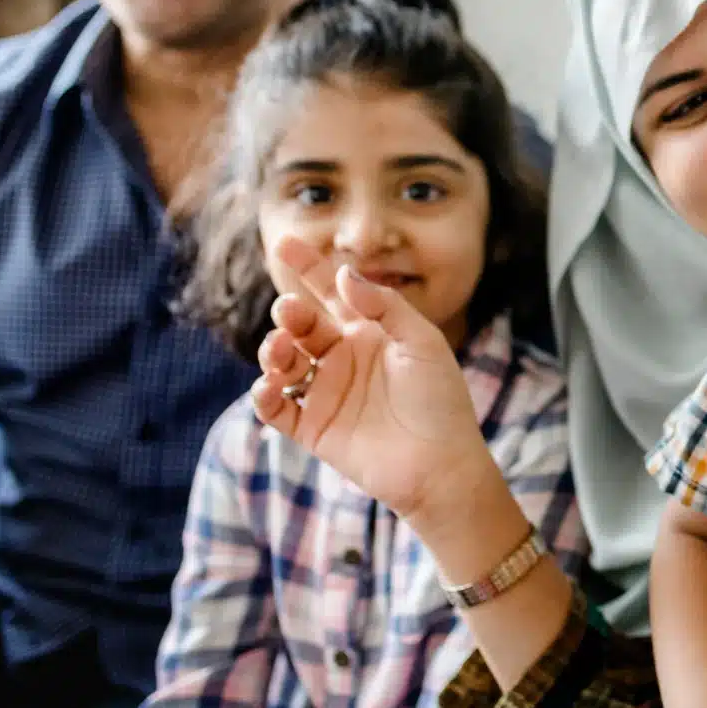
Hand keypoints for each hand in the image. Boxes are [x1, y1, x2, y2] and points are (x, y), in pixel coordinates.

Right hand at [249, 235, 492, 522]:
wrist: (442, 465)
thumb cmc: (441, 401)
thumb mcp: (422, 344)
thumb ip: (385, 307)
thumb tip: (345, 274)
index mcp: (369, 332)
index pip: (332, 292)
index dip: (309, 267)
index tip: (286, 242)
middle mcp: (343, 357)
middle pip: (301, 324)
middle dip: (290, 313)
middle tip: (290, 311)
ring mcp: (325, 392)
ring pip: (283, 362)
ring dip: (273, 351)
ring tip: (280, 350)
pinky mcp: (313, 428)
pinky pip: (276, 409)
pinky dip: (264, 396)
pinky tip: (269, 387)